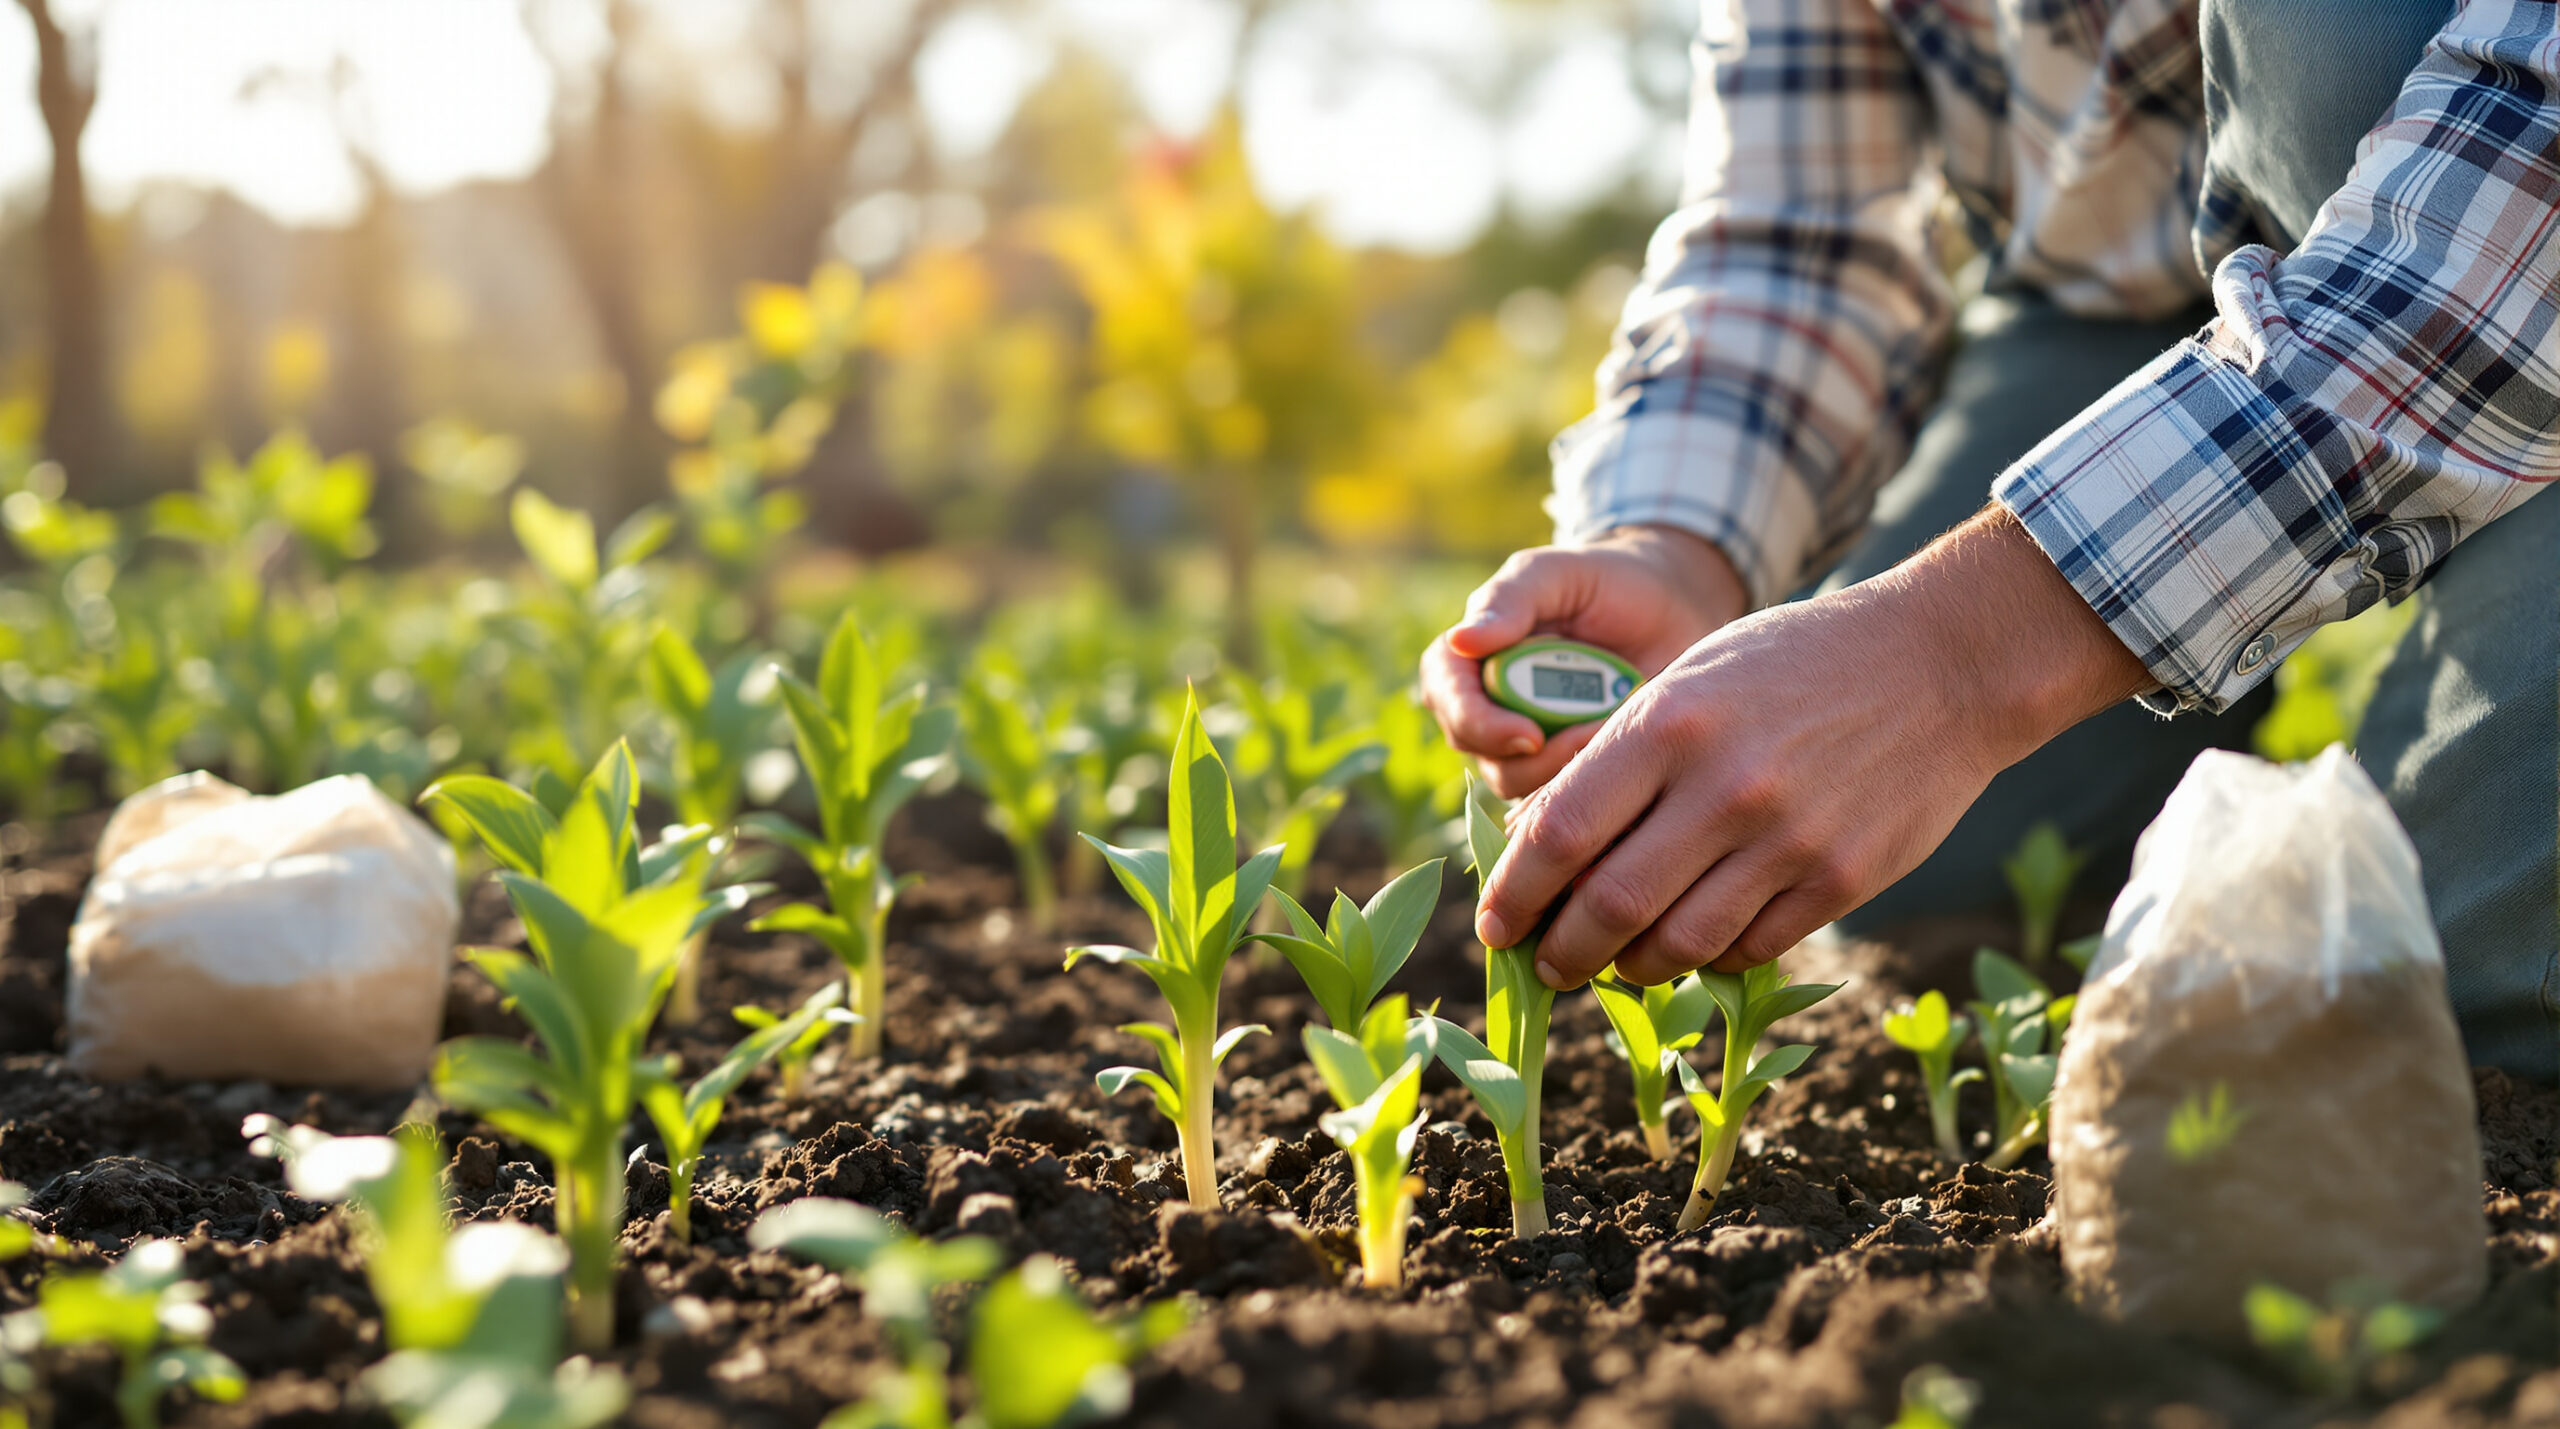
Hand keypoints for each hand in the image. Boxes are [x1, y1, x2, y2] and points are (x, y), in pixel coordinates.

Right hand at [1421, 526, 1748, 799]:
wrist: (1672, 607)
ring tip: (1617, 734)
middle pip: (1481, 754)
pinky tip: (1630, 760)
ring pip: (1521, 786)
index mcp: (1470, 658)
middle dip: (1531, 759)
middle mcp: (1489, 707)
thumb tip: (1461, 640)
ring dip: (1566, 772)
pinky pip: (1566, 799)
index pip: (1445, 698)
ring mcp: (1528, 743)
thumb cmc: (1605, 580)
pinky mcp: (1569, 768)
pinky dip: (1594, 788)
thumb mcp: (1557, 573)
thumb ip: (1510, 599)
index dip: (1477, 724)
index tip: (1528, 734)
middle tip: (1590, 738)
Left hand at [1473, 507, 2153, 987]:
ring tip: (1616, 961)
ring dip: (1630, 966)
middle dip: (1562, 951)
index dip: (1514, 893)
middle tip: (1547, 964)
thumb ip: (1620, 759)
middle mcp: (1723, 787)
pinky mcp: (1840, 879)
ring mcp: (1787, 840)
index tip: (1495, 924)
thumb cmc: (1791, 667)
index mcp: (1669, 724)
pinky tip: (1695, 940)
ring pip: (1677, 944)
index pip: (1560, 833)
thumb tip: (1540, 849)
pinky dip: (1707, 957)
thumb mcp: (1691, 679)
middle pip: (1608, 905)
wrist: (1938, 665)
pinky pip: (1748, 948)